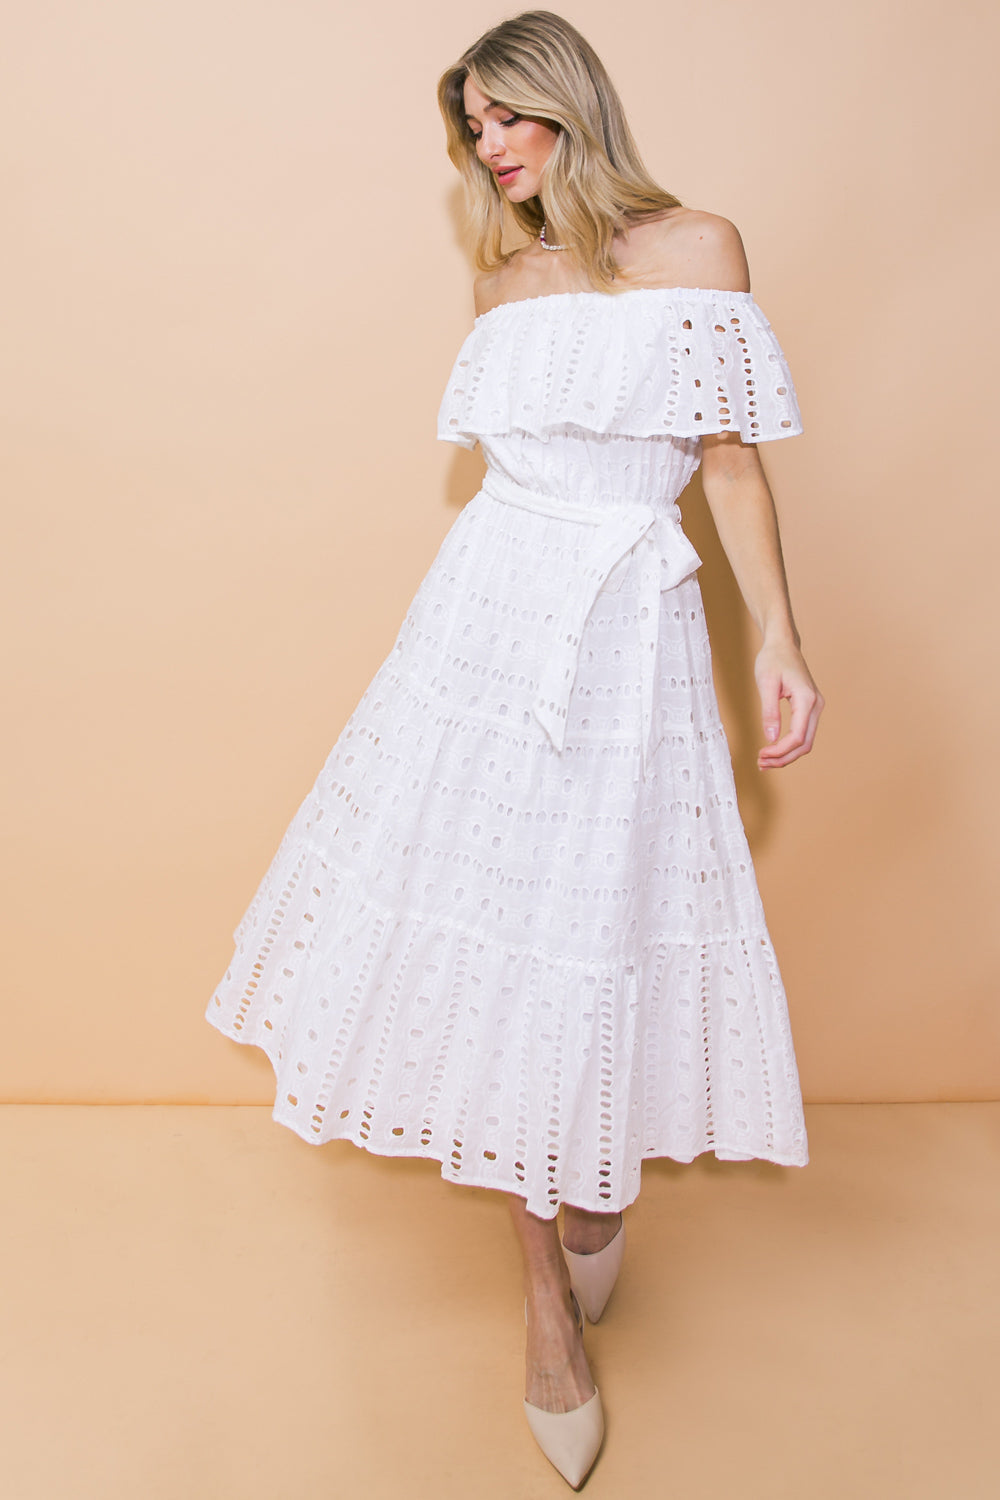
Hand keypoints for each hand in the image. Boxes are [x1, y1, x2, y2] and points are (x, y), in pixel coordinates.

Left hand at [755, 640, 823, 768]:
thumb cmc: (772, 660)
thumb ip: (769, 711)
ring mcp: (815, 707)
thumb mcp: (766, 684)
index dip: (779, 751)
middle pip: (804, 744)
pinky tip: (773, 749)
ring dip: (786, 755)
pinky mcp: (809, 708)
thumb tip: (770, 738)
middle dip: (783, 758)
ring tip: (764, 760)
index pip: (797, 736)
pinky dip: (789, 745)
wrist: (783, 645)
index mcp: (807, 699)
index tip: (761, 755)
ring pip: (805, 742)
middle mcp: (816, 705)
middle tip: (761, 764)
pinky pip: (802, 733)